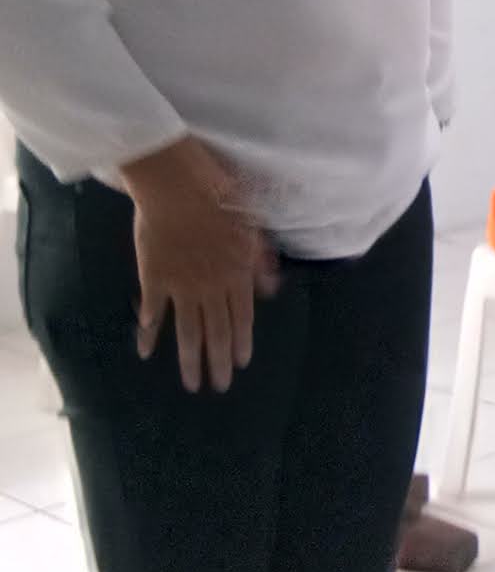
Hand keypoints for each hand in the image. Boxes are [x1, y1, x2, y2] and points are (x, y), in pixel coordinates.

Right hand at [121, 139, 278, 393]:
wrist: (176, 184)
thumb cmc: (220, 195)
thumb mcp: (254, 224)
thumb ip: (261, 259)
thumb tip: (271, 290)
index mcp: (238, 273)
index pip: (243, 316)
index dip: (242, 341)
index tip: (240, 364)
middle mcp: (211, 285)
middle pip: (216, 331)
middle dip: (218, 361)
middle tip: (218, 387)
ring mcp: (181, 285)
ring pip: (187, 330)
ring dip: (189, 358)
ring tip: (190, 383)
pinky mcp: (153, 278)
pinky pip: (152, 312)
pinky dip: (149, 333)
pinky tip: (147, 351)